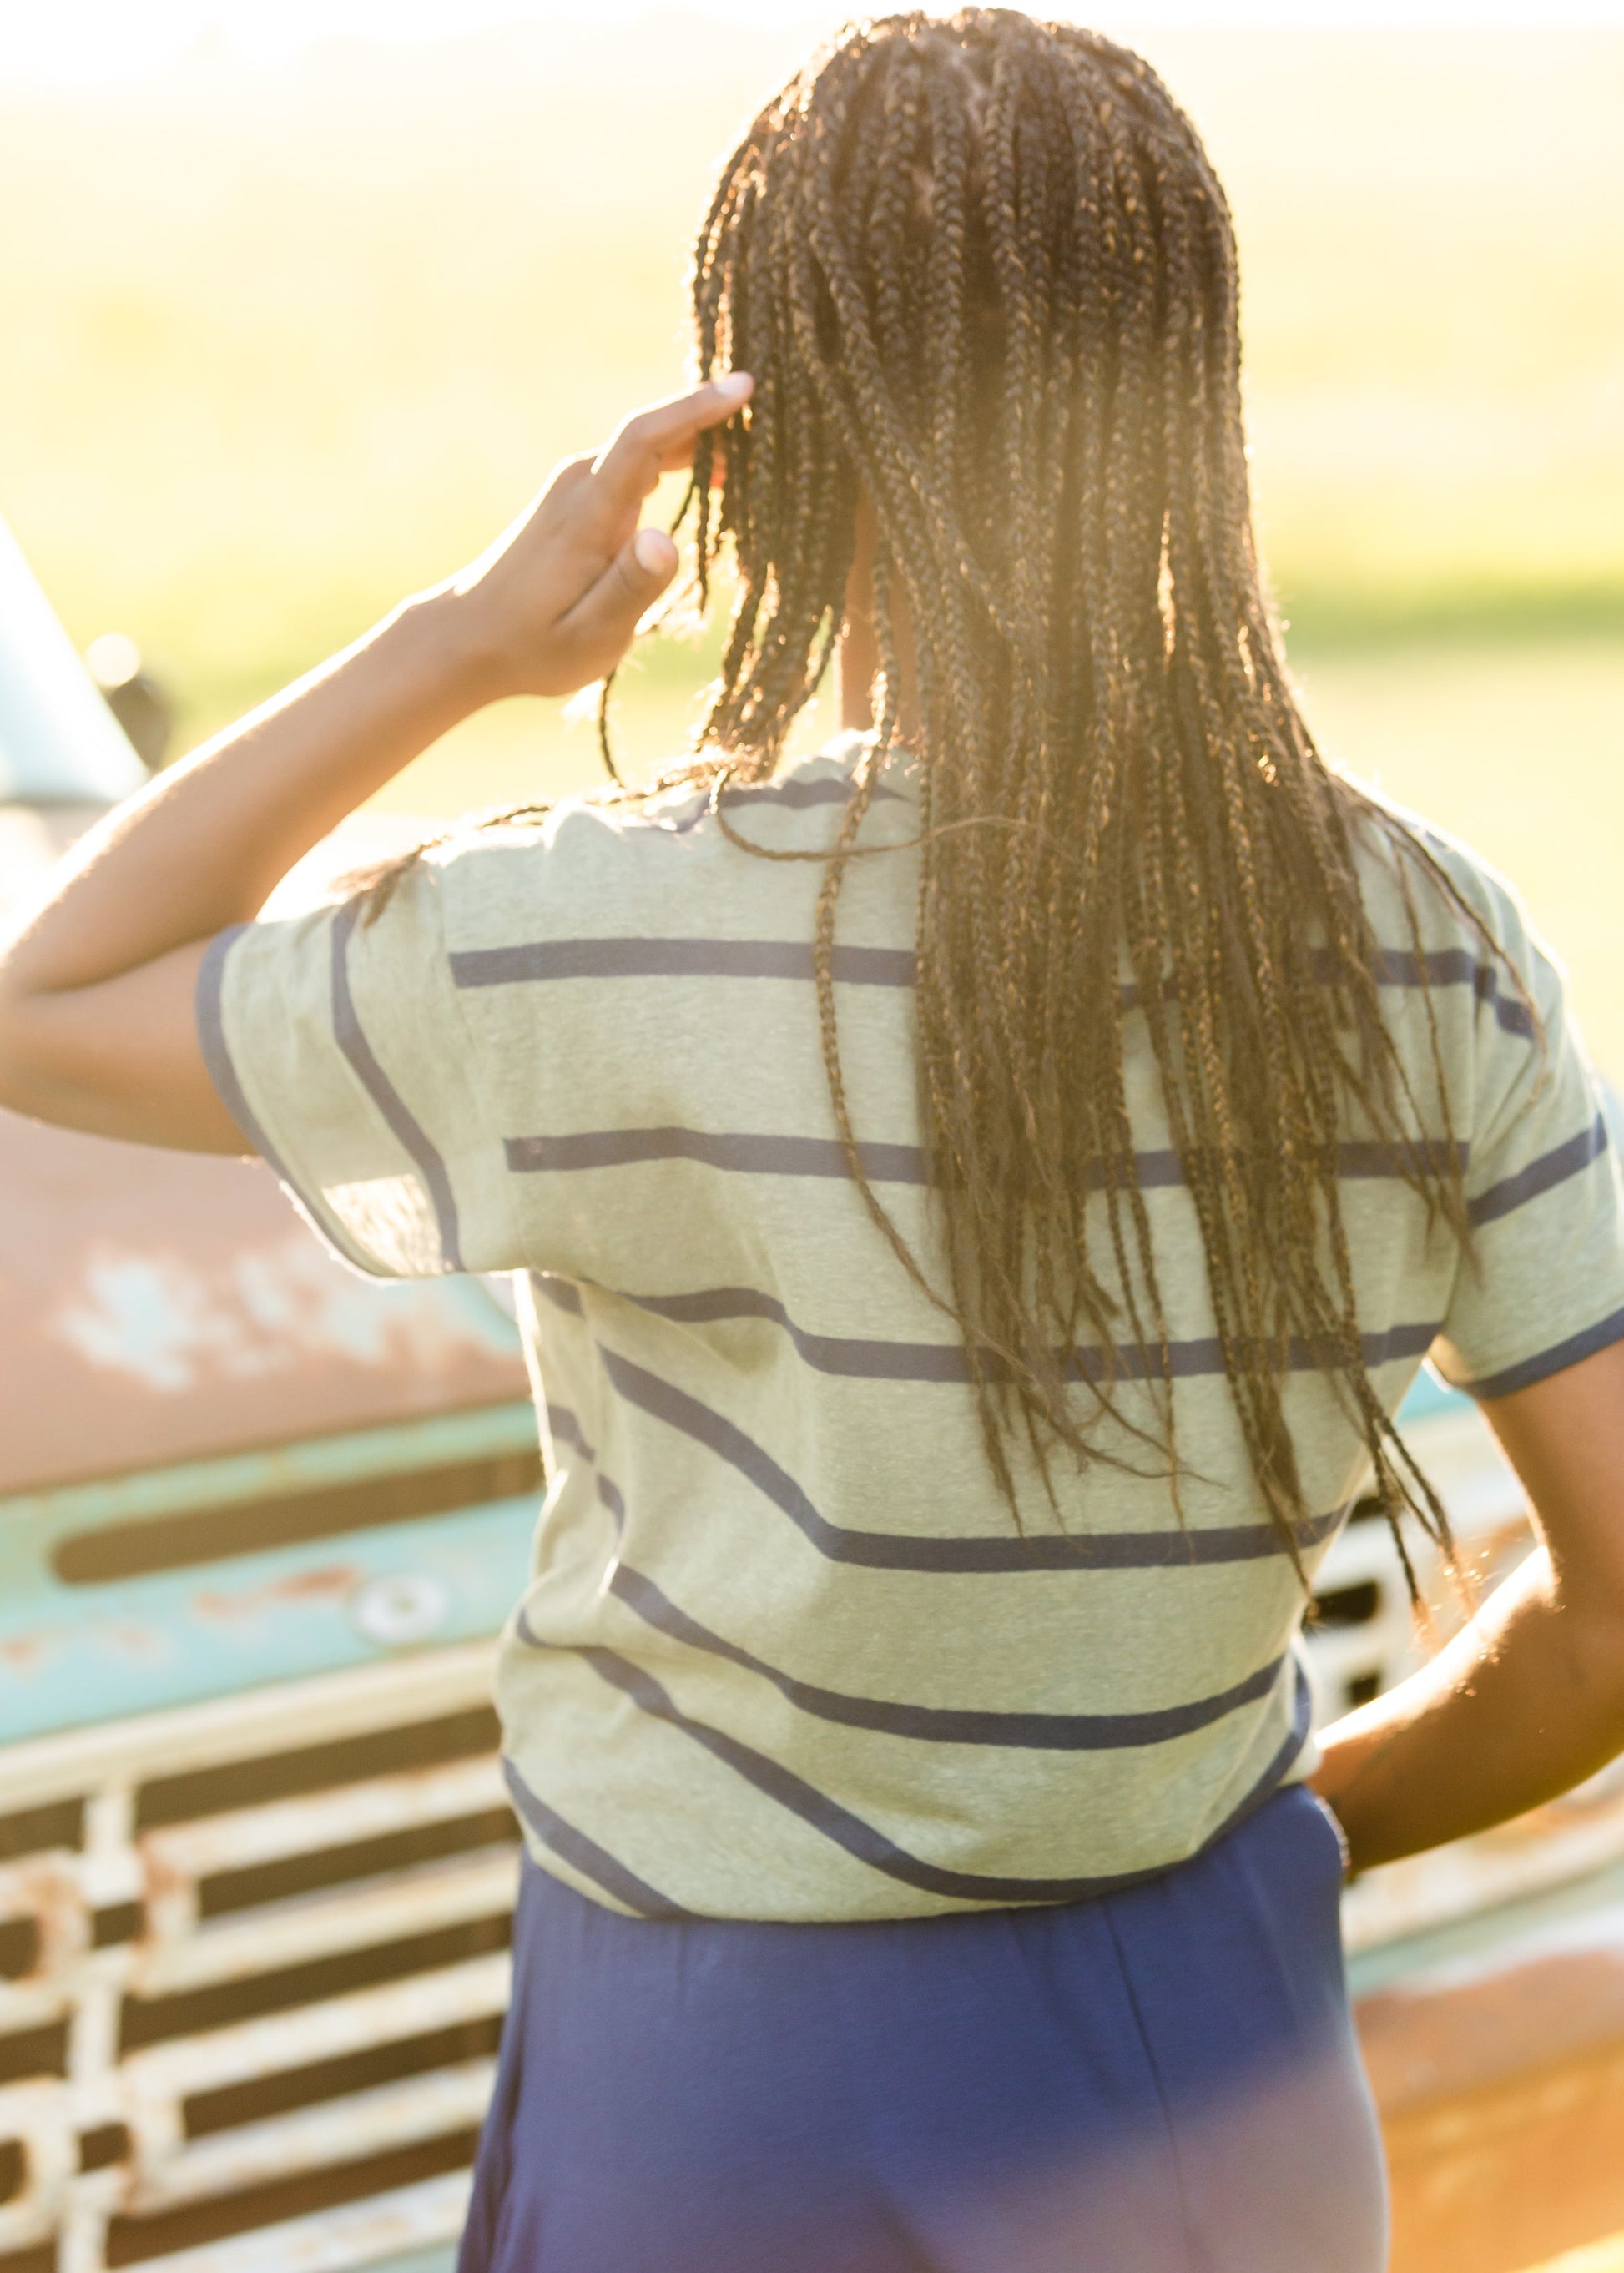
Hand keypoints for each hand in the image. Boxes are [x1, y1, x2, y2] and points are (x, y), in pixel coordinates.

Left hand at [438, 371, 751, 701]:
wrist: (469, 636)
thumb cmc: (534, 645)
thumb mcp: (590, 635)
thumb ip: (631, 587)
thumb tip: (668, 539)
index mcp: (588, 513)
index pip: (645, 440)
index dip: (695, 409)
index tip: (744, 387)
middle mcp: (580, 485)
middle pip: (652, 433)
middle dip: (710, 418)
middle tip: (771, 422)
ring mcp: (575, 488)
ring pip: (644, 448)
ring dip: (696, 441)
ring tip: (750, 453)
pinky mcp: (577, 500)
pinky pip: (634, 463)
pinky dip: (674, 460)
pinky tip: (705, 474)